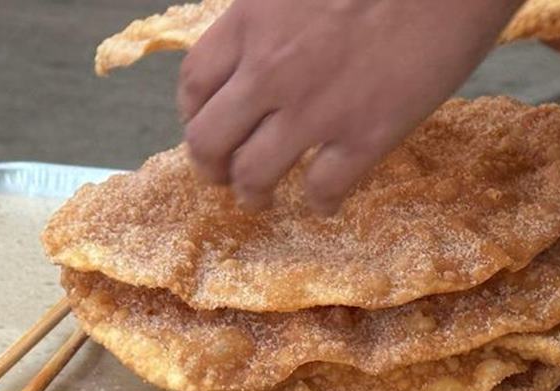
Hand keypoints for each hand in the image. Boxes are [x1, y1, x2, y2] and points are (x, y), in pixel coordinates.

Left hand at [177, 0, 524, 213]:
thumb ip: (275, 13)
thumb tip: (270, 42)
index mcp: (252, 20)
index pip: (195, 82)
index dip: (193, 113)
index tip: (203, 124)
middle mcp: (271, 70)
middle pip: (209, 139)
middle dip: (211, 166)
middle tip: (222, 176)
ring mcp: (316, 109)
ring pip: (254, 175)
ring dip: (252, 193)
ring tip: (260, 198)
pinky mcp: (366, 136)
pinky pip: (323, 189)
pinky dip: (319, 202)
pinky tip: (325, 201)